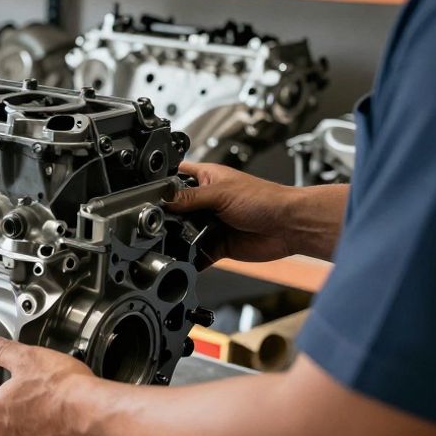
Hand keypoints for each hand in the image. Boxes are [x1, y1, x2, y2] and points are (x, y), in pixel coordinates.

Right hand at [168, 161, 300, 264]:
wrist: (289, 227)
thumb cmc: (265, 199)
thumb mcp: (220, 193)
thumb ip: (190, 198)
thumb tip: (163, 200)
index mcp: (206, 179)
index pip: (175, 177)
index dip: (161, 184)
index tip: (146, 194)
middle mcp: (205, 201)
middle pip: (175, 209)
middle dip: (166, 217)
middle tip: (155, 223)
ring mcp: (210, 223)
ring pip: (183, 232)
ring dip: (177, 238)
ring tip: (169, 241)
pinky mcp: (217, 244)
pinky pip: (197, 253)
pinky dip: (190, 258)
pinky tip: (184, 258)